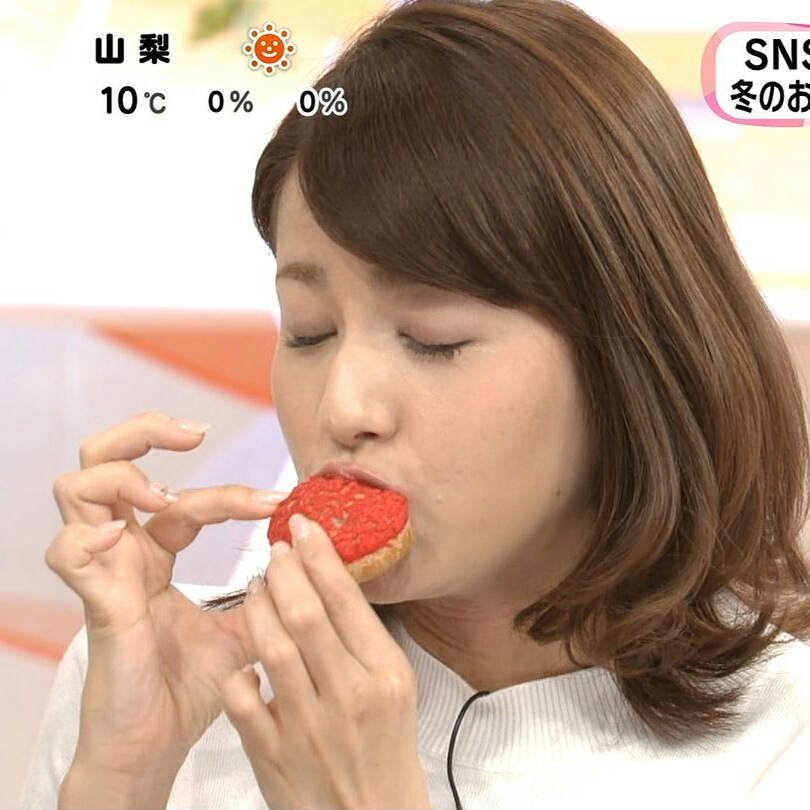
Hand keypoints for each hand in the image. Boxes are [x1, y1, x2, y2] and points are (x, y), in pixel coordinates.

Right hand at [46, 411, 286, 776]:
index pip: (183, 498)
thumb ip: (269, 594)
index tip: (278, 501)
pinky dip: (88, 533)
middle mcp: (123, 553)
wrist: (160, 745)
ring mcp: (103, 572)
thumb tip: (309, 561)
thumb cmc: (191, 688)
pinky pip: (65, 551)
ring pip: (76, 487)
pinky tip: (123, 538)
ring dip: (123, 473)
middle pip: (105, 461)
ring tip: (165, 494)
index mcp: (154, 555)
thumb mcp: (245, 629)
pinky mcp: (94, 601)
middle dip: (145, 431)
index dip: (230, 491)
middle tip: (195, 433)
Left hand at [220, 514, 430, 809]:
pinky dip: (238, 673)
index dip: (320, 557)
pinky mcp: (272, 756)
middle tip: (275, 549)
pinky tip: (243, 660)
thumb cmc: (384, 744)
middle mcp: (349, 696)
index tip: (304, 527)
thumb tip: (328, 577)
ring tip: (257, 587)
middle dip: (285, 572)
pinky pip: (242, 699)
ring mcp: (308, 727)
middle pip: (306, 615)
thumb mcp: (394, 685)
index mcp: (385, 674)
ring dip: (258, 607)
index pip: (347, 601)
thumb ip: (362, 638)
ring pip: (272, 648)